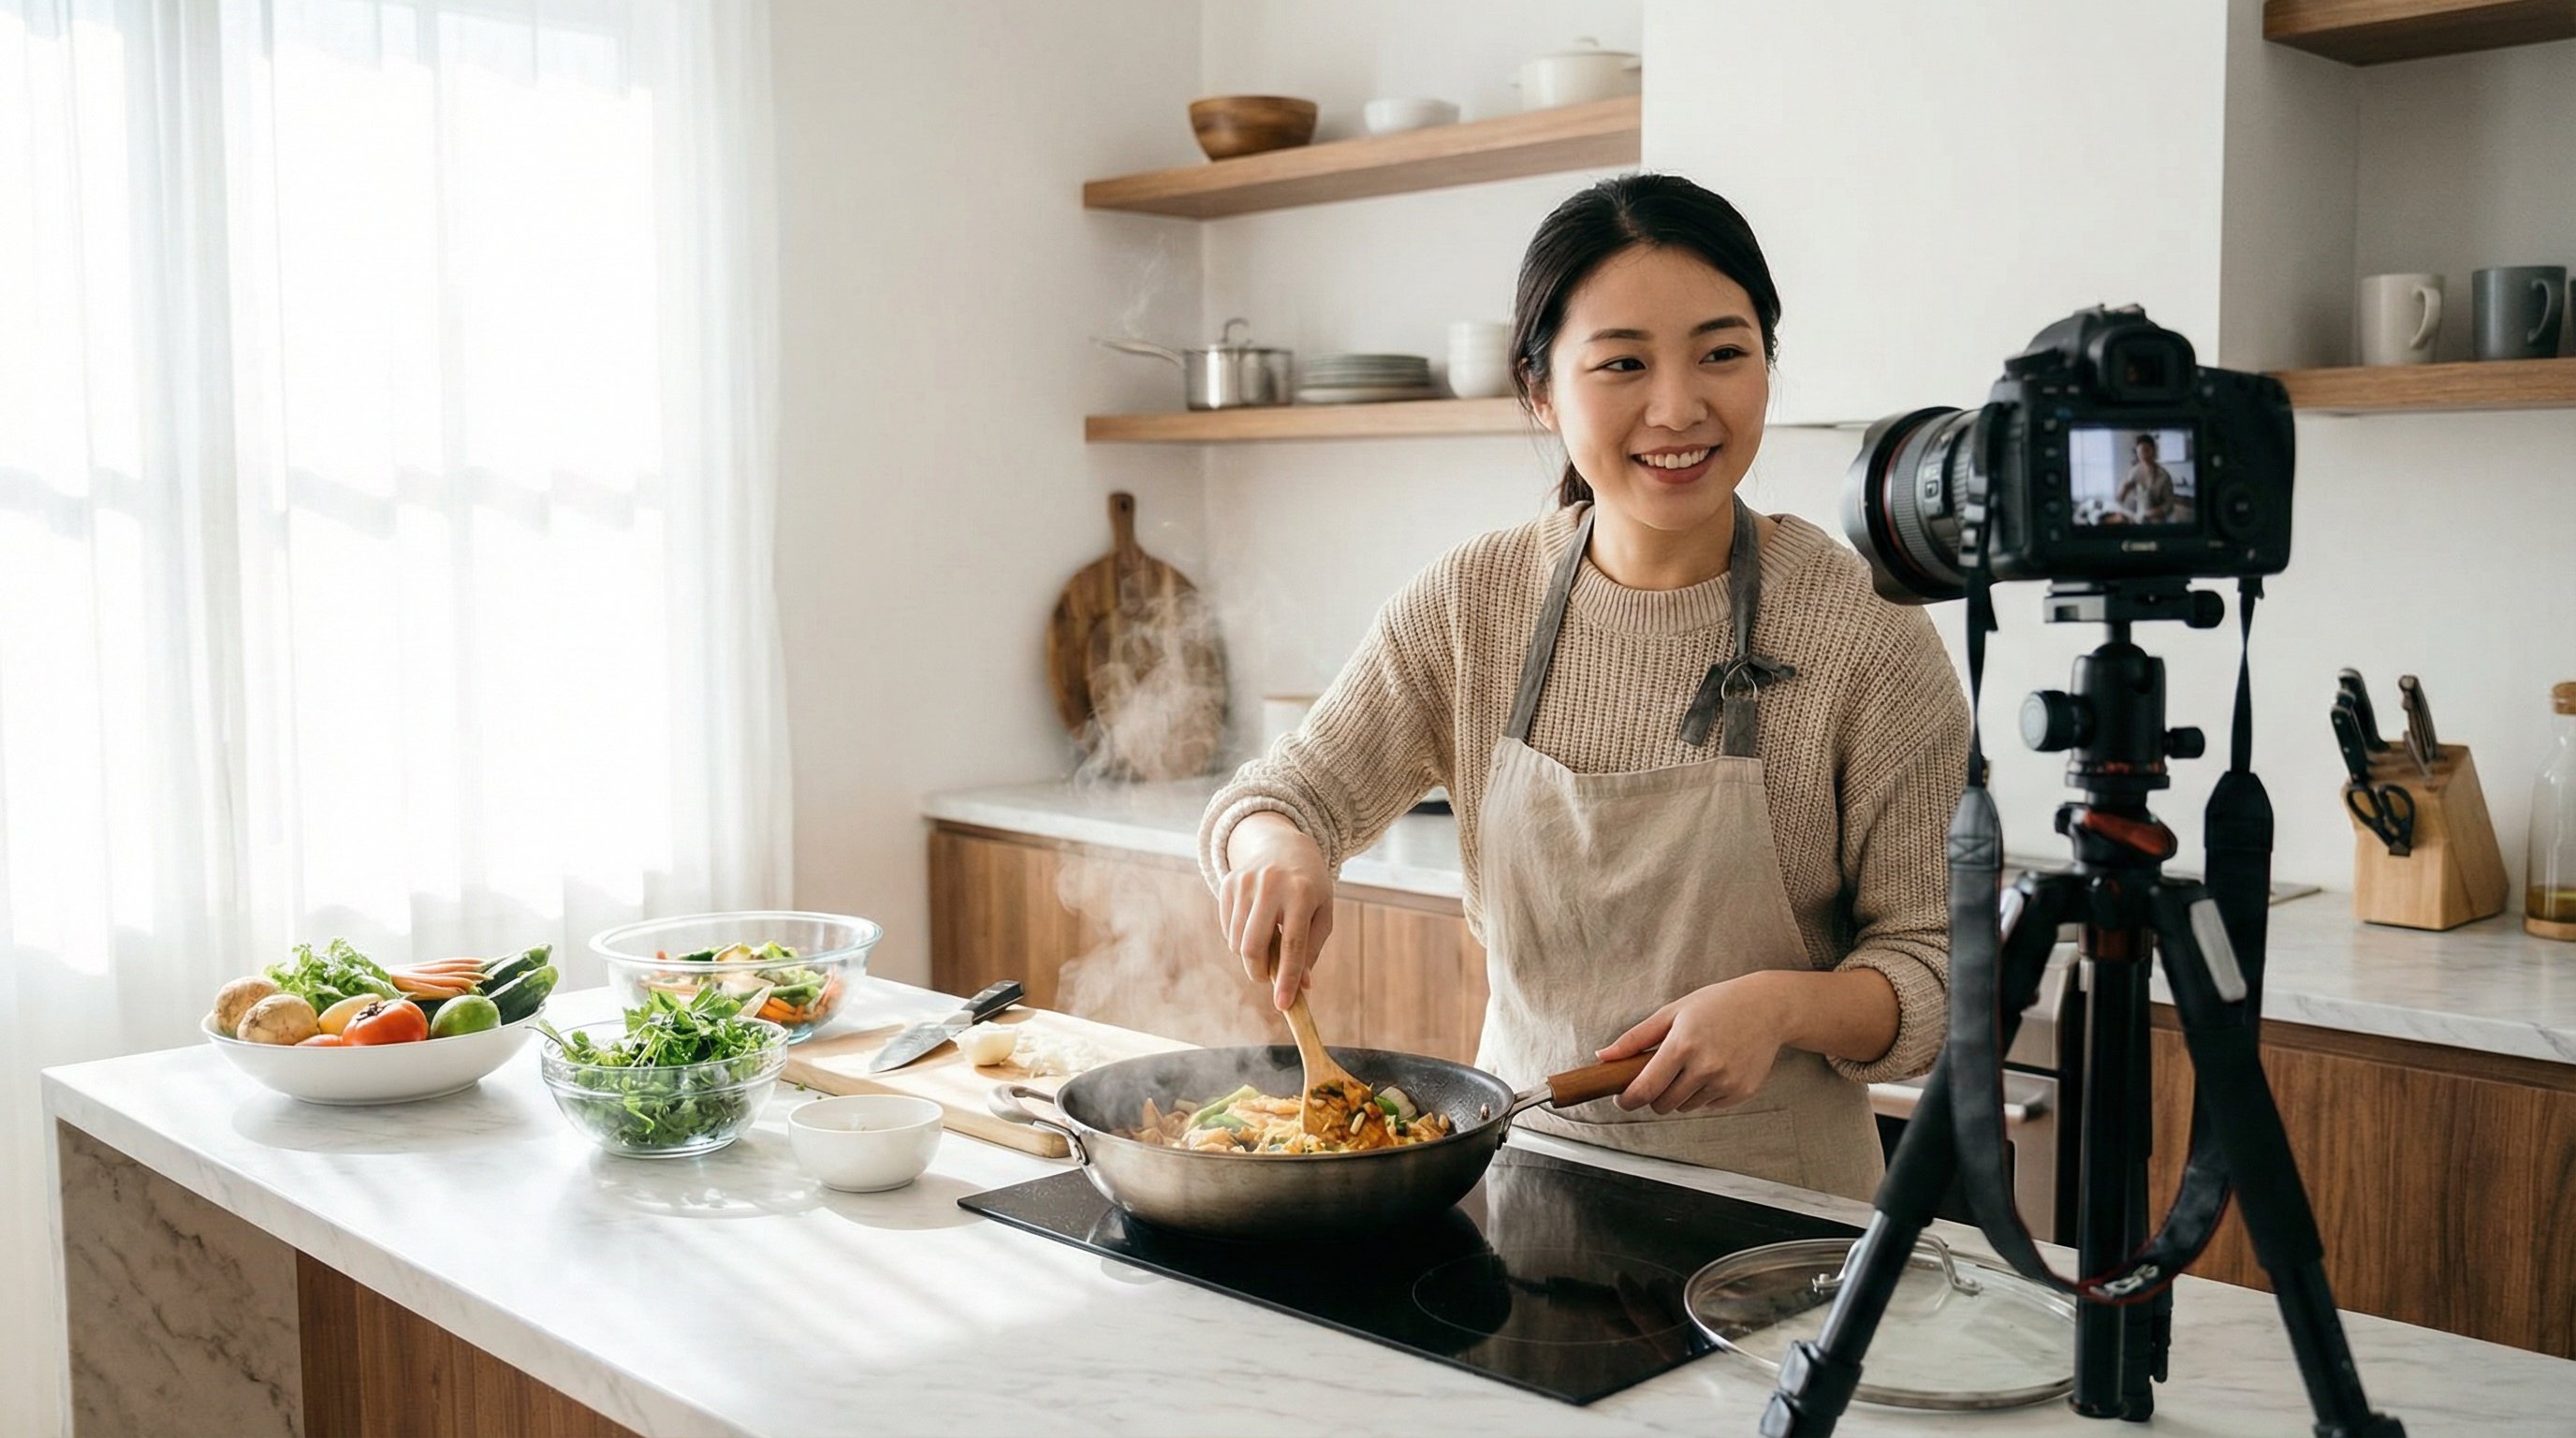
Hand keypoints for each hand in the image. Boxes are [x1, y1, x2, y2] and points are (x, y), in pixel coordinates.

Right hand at [1216, 812, 1333, 1011]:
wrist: (1283, 845)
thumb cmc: (1309, 886)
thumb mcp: (1322, 913)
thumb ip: (1312, 949)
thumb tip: (1303, 986)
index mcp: (1301, 893)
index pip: (1292, 945)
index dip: (1288, 979)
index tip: (1283, 1004)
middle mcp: (1270, 886)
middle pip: (1253, 947)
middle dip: (1259, 973)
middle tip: (1267, 978)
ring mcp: (1245, 883)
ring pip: (1237, 942)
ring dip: (1249, 956)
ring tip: (1265, 944)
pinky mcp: (1228, 883)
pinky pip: (1227, 928)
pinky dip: (1238, 939)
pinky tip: (1254, 925)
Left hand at [1597, 975, 1789, 1114]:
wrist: (1767, 1008)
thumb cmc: (1716, 1005)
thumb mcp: (1673, 1012)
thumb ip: (1636, 1038)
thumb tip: (1603, 1056)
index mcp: (1682, 1045)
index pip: (1645, 1088)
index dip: (1627, 1100)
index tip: (1622, 1099)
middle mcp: (1705, 1066)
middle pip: (1663, 1104)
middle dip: (1653, 1096)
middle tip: (1659, 1077)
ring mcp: (1726, 1081)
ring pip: (1685, 1107)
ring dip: (1679, 1095)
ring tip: (1692, 1066)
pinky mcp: (1742, 1091)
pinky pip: (1709, 1106)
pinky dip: (1704, 1095)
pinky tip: (1714, 1069)